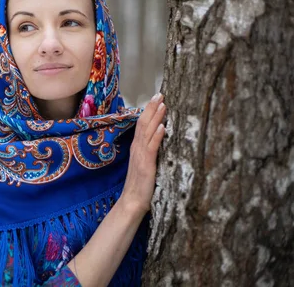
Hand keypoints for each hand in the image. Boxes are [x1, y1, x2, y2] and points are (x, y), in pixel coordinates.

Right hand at [119, 93, 165, 215]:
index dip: (149, 112)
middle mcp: (137, 148)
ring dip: (155, 117)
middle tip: (160, 94)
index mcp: (137, 148)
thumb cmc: (141, 186)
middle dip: (152, 108)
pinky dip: (157, 135)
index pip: (142, 125)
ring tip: (162, 104)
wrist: (132, 202)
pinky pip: (151, 147)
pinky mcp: (146, 164)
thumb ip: (151, 152)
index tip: (157, 99)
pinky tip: (163, 126)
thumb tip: (160, 138)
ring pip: (147, 131)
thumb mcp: (146, 165)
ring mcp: (140, 155)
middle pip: (143, 123)